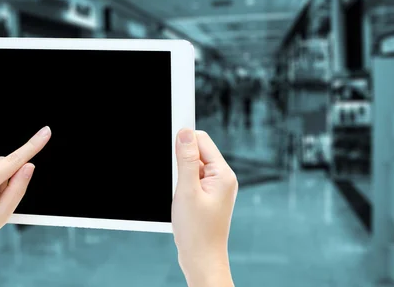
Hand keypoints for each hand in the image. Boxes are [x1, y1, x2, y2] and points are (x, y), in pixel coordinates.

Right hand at [172, 129, 236, 286]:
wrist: (201, 260)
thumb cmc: (196, 231)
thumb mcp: (187, 191)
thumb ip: (186, 160)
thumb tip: (185, 133)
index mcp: (223, 174)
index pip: (202, 140)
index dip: (184, 141)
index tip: (170, 147)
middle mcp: (223, 179)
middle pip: (198, 152)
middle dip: (181, 162)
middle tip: (178, 183)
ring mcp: (216, 188)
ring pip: (193, 167)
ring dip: (181, 176)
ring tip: (181, 197)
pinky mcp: (208, 197)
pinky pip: (193, 180)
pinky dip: (183, 186)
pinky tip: (182, 202)